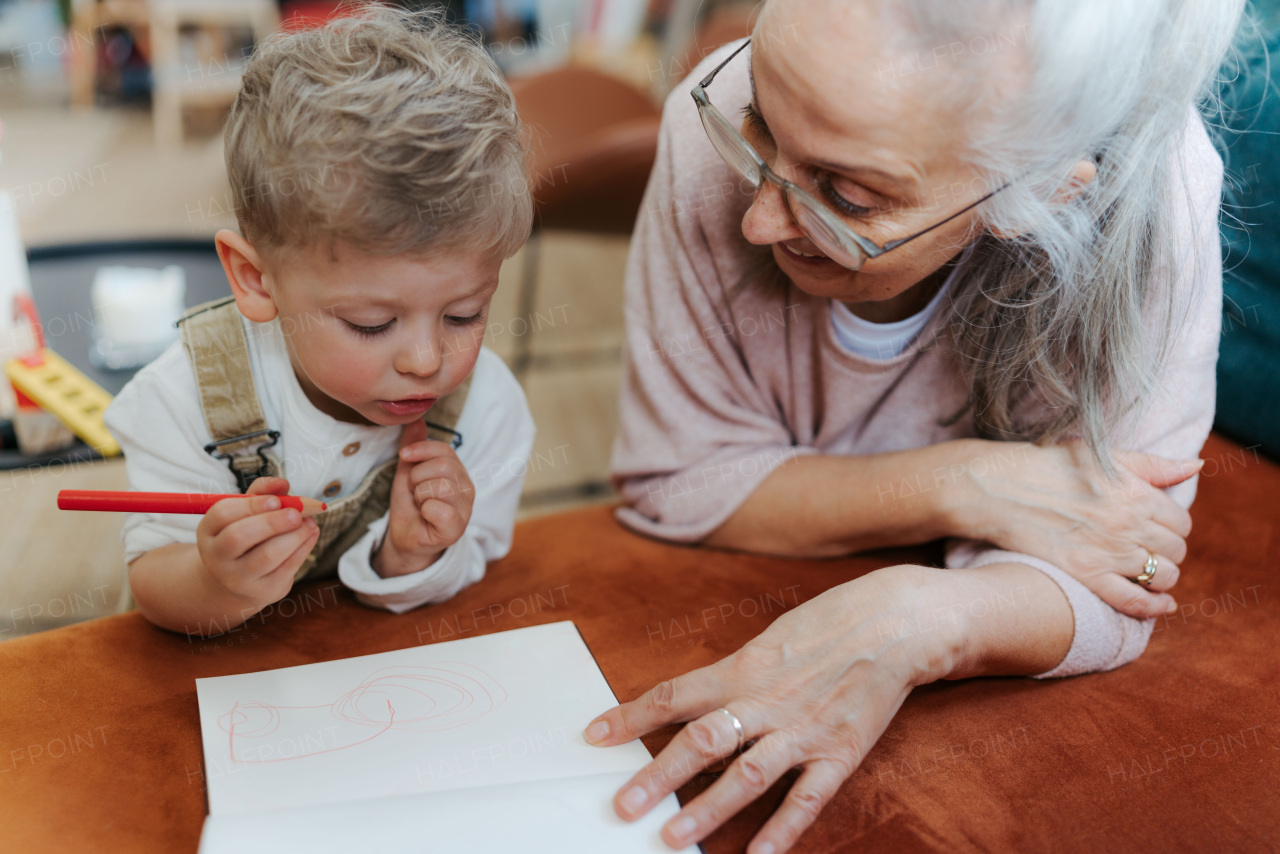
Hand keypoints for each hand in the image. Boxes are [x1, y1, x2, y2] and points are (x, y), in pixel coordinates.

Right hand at [196, 476, 319, 607]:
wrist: (239, 581)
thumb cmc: (246, 536)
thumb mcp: (245, 513)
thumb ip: (262, 492)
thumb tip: (282, 483)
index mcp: (208, 531)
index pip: (222, 514)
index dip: (251, 505)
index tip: (276, 500)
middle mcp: (216, 557)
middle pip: (238, 537)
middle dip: (271, 522)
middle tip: (296, 513)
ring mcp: (237, 578)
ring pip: (267, 556)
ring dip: (294, 535)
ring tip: (309, 522)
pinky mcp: (263, 591)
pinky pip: (287, 568)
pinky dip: (304, 548)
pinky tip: (311, 534)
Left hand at [374, 418, 474, 577]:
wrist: (404, 536)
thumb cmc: (411, 504)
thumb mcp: (408, 471)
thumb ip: (414, 447)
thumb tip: (417, 419)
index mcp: (458, 472)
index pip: (445, 450)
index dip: (421, 450)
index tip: (404, 457)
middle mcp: (467, 488)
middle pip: (443, 467)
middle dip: (417, 477)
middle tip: (414, 491)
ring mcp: (465, 509)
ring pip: (440, 487)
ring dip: (420, 495)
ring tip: (420, 504)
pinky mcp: (457, 529)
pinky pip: (440, 509)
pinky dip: (426, 511)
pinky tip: (426, 516)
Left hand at [584, 569, 940, 853]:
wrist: (893, 625)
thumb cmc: (824, 628)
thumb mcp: (767, 642)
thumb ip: (732, 677)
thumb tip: (690, 705)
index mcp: (743, 669)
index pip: (674, 694)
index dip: (630, 716)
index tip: (593, 735)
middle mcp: (766, 702)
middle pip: (703, 741)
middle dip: (658, 776)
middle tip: (623, 805)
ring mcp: (803, 730)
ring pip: (748, 774)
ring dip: (708, 808)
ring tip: (673, 837)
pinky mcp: (840, 753)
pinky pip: (807, 797)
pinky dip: (783, 828)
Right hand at [951, 440, 1199, 618]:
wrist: (998, 487)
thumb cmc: (1047, 465)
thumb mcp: (1102, 454)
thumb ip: (1152, 463)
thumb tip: (1196, 466)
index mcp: (1136, 492)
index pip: (1181, 521)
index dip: (1174, 526)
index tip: (1158, 527)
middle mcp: (1129, 524)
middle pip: (1176, 550)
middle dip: (1170, 551)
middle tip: (1151, 548)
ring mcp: (1109, 552)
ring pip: (1163, 576)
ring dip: (1164, 577)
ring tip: (1150, 572)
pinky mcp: (1085, 573)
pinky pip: (1132, 600)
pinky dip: (1153, 608)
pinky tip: (1161, 605)